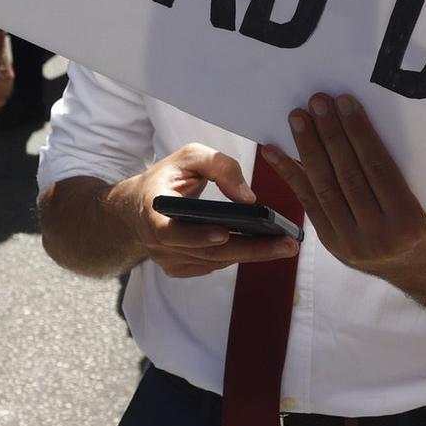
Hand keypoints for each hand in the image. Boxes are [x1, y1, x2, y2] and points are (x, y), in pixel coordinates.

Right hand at [125, 144, 299, 277]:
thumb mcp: (190, 157)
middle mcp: (156, 242)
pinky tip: (263, 247)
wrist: (139, 205)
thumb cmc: (168, 176)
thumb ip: (219, 166)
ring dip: (250, 253)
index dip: (196, 235)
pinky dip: (237, 255)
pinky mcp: (179, 269)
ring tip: (284, 245)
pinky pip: (213, 265)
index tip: (224, 233)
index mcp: (151, 210)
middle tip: (286, 244)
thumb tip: (248, 198)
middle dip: (249, 248)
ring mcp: (167, 259)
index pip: (170, 230)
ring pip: (214, 261)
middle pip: (206, 252)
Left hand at [261, 93, 425, 276]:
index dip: (359, 133)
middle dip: (330, 135)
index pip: (378, 168)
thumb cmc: (413, 216)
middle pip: (348, 176)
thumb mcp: (416, 195)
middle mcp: (379, 235)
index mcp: (408, 219)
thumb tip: (352, 122)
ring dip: (307, 148)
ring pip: (324, 188)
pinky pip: (307, 203)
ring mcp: (351, 243)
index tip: (344, 102)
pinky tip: (273, 152)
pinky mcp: (330, 244)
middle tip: (317, 102)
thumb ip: (390, 169)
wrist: (409, 263)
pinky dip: (289, 174)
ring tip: (298, 118)